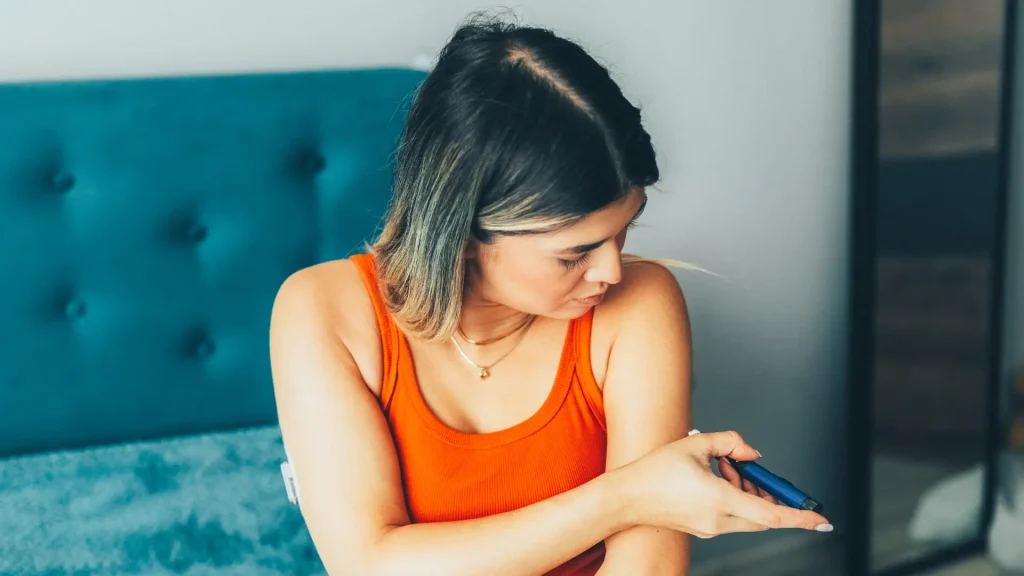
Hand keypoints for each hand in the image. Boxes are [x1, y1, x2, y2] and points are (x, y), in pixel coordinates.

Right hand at [617, 430, 831, 537]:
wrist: (626, 497)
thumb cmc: (654, 471)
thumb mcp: (695, 445)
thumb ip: (730, 443)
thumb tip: (752, 453)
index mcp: (720, 500)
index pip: (772, 515)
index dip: (801, 518)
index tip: (822, 522)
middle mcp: (719, 520)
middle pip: (763, 515)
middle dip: (765, 492)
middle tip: (750, 470)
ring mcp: (711, 528)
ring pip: (747, 515)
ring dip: (746, 493)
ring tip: (722, 467)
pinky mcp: (703, 528)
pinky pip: (731, 516)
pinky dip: (732, 498)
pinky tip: (713, 478)